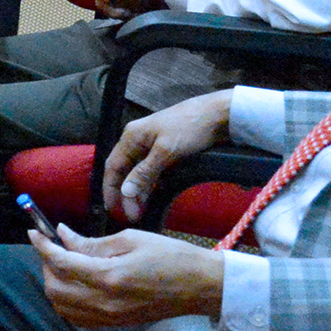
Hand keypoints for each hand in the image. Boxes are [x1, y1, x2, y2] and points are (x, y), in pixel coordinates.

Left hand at [29, 224, 225, 326]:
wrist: (201, 287)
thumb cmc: (172, 257)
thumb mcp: (130, 240)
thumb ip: (92, 243)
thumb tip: (63, 236)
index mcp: (110, 278)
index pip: (61, 264)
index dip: (43, 246)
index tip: (34, 232)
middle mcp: (105, 303)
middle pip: (55, 289)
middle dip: (47, 265)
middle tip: (53, 246)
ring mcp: (110, 318)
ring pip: (62, 307)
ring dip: (55, 284)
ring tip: (63, 263)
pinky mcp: (116, 325)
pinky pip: (78, 317)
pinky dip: (67, 301)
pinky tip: (75, 283)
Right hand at [102, 89, 233, 222]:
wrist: (219, 115)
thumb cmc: (190, 127)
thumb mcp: (165, 151)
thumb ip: (143, 172)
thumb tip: (125, 191)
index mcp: (132, 137)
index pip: (113, 167)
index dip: (111, 189)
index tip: (114, 209)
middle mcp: (138, 141)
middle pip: (124, 171)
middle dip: (125, 194)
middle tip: (132, 215)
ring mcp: (153, 146)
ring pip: (139, 173)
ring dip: (139, 191)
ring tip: (142, 211)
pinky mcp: (167, 151)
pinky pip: (153, 171)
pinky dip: (151, 185)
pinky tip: (154, 197)